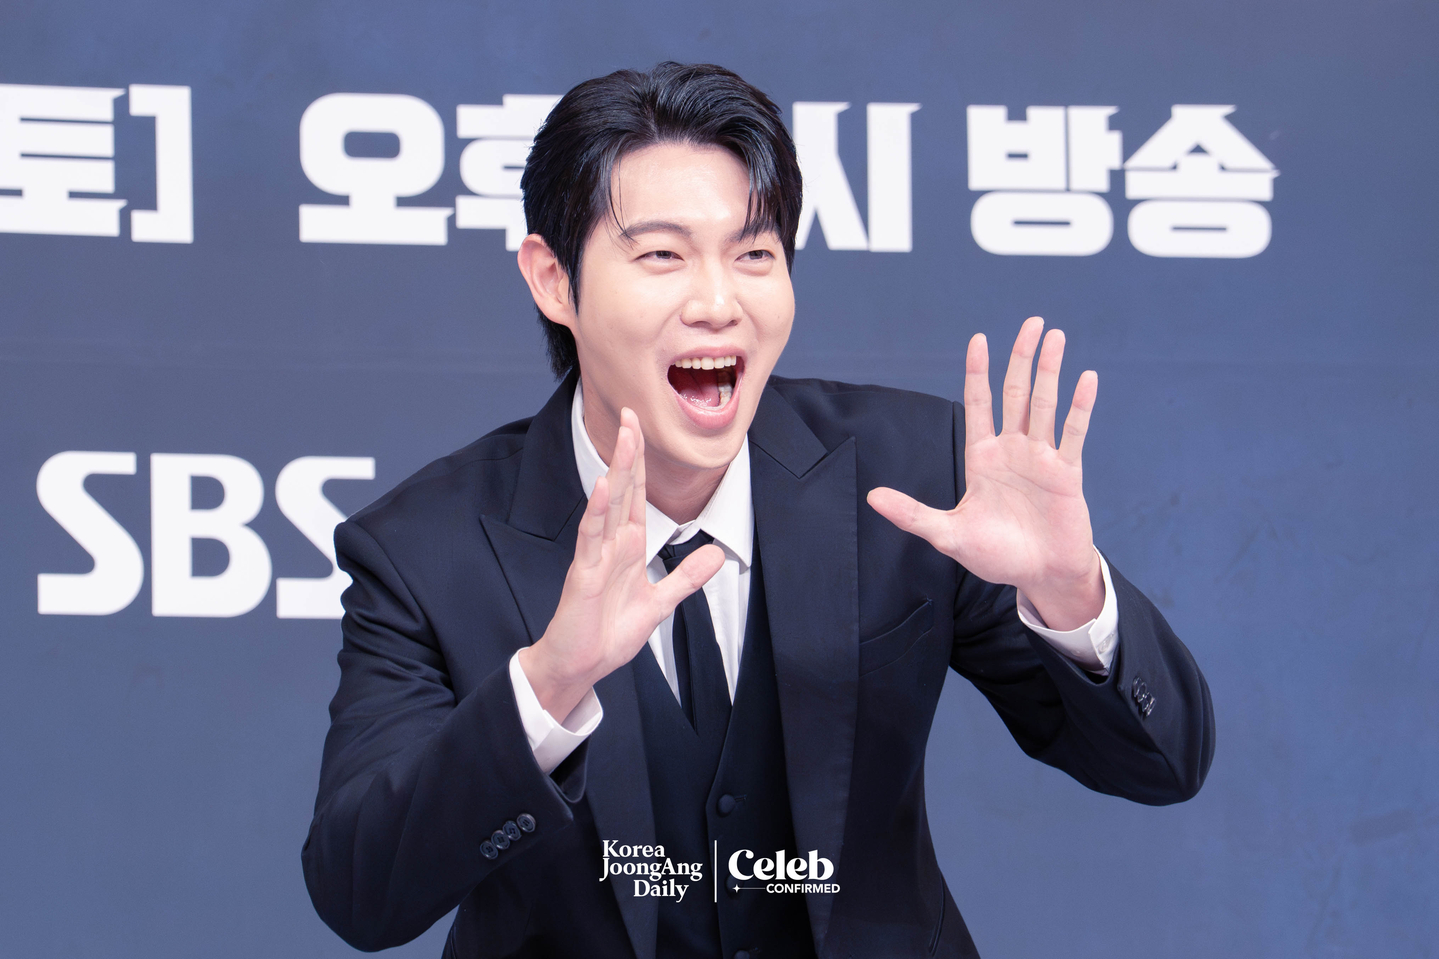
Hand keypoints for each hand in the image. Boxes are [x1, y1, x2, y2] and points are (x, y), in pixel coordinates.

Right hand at [518, 408, 725, 719]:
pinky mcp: (583, 575)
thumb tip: (718, 555)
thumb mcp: (658, 604)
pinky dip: (598, 511)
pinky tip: (605, 486)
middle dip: (629, 450)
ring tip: (625, 435)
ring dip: (619, 468)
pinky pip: (591, 538)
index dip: (642, 462)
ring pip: (608, 503)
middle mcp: (611, 544)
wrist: (579, 667)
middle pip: (623, 488)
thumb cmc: (607, 634)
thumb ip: (686, 578)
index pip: (637, 495)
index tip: (642, 427)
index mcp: (628, 547)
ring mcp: (595, 556)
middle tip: (632, 411)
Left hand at [868, 317, 1103, 630]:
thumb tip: (872, 497)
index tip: (978, 340)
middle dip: (1021, 358)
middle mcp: (1012, 450)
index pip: (979, 405)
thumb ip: (912, 514)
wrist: (1039, 576)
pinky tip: (1086, 378)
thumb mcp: (948, 534)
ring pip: (1044, 405)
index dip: (977, 373)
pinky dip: (1079, 406)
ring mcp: (1041, 458)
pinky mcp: (1066, 473)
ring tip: (1055, 336)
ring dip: (1050, 371)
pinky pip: (1073, 433)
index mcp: (982, 458)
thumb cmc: (996, 556)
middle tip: (1032, 322)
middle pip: (1016, 393)